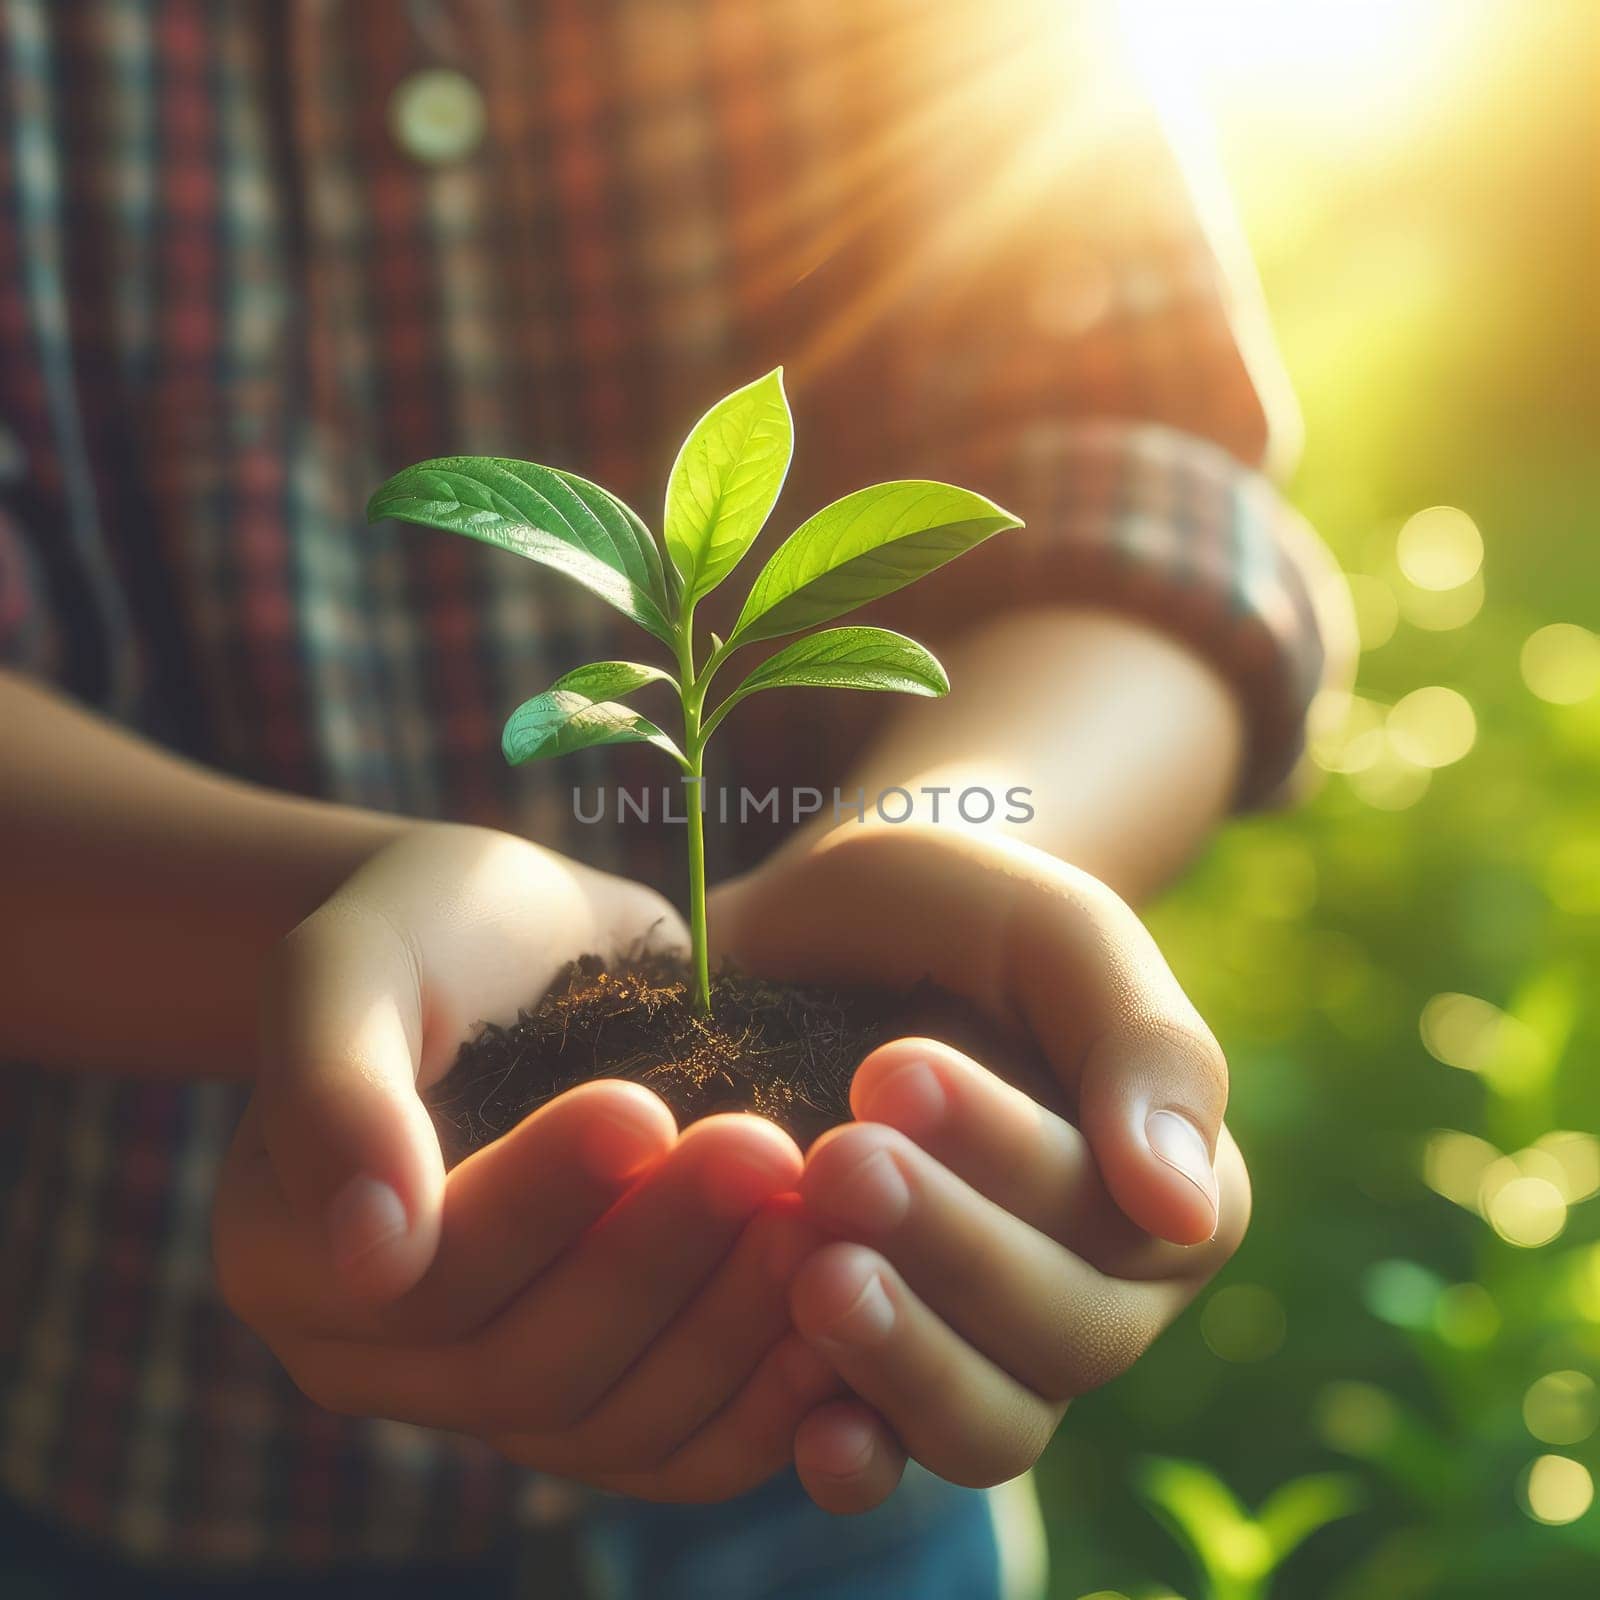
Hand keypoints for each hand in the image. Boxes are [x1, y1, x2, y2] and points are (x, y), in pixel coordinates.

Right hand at [215, 823, 841, 1499]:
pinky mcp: (604, 1389)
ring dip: (731, 1329)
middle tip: (765, 1150)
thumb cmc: (429, 933)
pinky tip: (842, 1326)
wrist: (521, 950)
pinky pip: (680, 1447)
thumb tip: (368, 1256)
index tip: (642, 1106)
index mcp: (294, 1259)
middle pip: (529, 1364)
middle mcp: (385, 1353)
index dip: (537, 1205)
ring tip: (820, 1214)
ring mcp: (497, 1387)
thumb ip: (335, 1088)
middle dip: (658, 1257)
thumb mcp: (355, 964)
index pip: (425, 1277)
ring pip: (616, 1420)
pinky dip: (766, 1405)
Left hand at [709, 824, 1248, 1508]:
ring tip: (816, 1279)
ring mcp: (991, 1344)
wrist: (826, 938)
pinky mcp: (887, 1371)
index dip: (1008, 1158)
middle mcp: (1103, 1288)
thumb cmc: (955, 916)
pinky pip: (895, 1461)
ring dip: (909, 1364)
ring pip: (993, 1424)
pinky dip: (859, 1458)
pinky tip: (806, 1429)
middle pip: (1065, 1334)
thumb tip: (1184, 1213)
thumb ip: (1142, 1045)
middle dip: (950, 1250)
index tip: (892, 1070)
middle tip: (838, 1164)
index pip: (1119, 1214)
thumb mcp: (1053, 930)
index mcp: (1171, 1186)